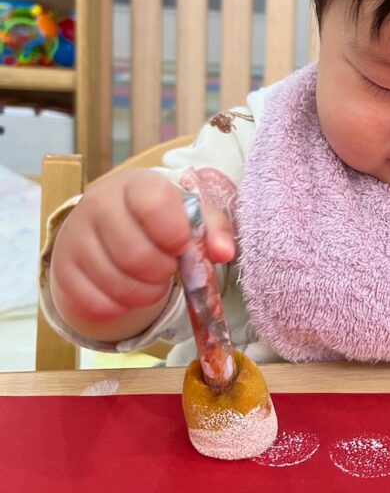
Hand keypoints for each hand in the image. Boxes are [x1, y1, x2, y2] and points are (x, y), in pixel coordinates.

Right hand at [50, 169, 234, 340]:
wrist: (105, 226)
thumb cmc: (156, 219)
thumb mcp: (187, 214)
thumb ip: (211, 229)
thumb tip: (224, 252)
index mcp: (136, 184)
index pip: (154, 203)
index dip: (176, 233)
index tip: (183, 246)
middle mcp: (99, 204)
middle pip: (135, 254)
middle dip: (163, 272)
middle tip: (169, 269)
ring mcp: (76, 237)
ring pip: (116, 284)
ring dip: (145, 293)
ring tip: (152, 282)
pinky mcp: (63, 271)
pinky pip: (96, 304)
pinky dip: (121, 308)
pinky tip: (128, 293)